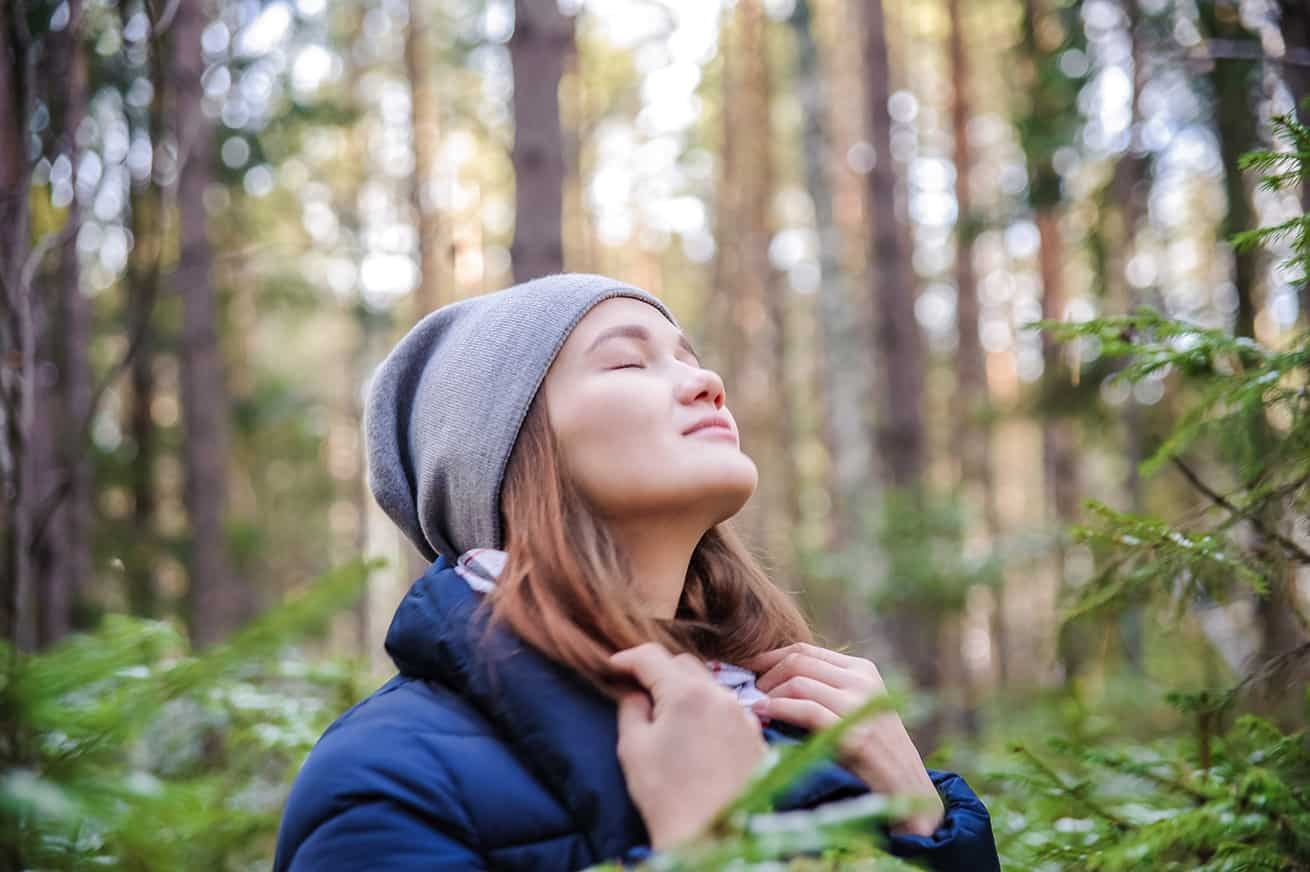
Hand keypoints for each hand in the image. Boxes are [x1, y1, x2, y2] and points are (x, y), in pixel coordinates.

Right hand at [609, 643, 767, 849]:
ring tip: (669, 716)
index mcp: (687, 694)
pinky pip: (729, 711)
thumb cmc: (667, 796)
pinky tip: (697, 736)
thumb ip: (631, 708)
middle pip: (684, 665)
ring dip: (687, 691)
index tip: (613, 666)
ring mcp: (744, 716)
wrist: (712, 836)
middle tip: (639, 690)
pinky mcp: (756, 737)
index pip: (652, 656)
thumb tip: (636, 692)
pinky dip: (709, 713)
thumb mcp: (633, 748)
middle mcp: (721, 696)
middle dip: (659, 671)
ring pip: (709, 686)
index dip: (628, 658)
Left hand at [745, 642, 944, 836]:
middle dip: (766, 674)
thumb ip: (823, 688)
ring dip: (768, 694)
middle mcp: (861, 680)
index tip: (749, 668)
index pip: (806, 650)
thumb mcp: (853, 707)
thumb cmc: (872, 750)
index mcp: (861, 669)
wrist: (905, 785)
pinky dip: (777, 708)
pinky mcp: (852, 731)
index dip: (771, 656)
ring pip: (798, 682)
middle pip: (798, 661)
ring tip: (755, 706)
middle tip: (751, 692)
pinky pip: (804, 709)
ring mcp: (858, 704)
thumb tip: (770, 679)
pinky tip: (763, 713)